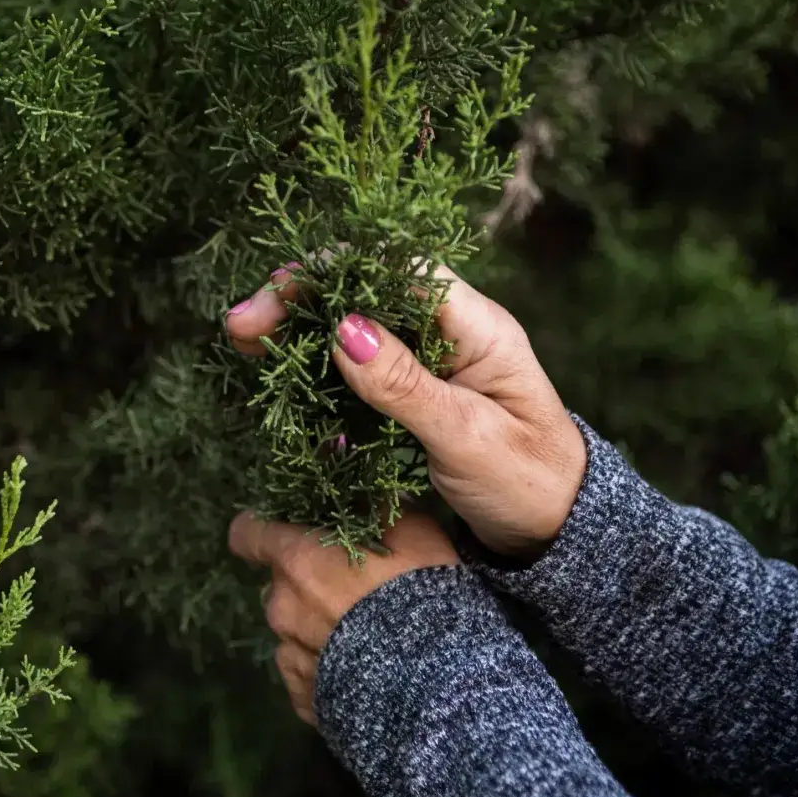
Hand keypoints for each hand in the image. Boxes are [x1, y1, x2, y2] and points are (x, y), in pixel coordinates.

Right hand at [226, 261, 586, 558]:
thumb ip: (405, 385)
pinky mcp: (413, 391)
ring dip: (298, 333)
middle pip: (363, 289)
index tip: (274, 299)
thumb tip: (344, 328)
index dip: (329, 272)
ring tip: (244, 347)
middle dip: (298, 301)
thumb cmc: (528, 482)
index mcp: (475, 325)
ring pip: (352, 325)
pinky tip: (282, 385)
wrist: (558, 530)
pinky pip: (356, 367)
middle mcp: (449, 330)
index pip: (393, 266)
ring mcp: (430, 360)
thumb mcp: (466, 437)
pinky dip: (315, 370)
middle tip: (238, 329)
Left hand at [228, 509, 458, 725]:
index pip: (247, 534)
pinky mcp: (303, 698)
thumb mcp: (414, 534)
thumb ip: (378, 509)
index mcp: (297, 560)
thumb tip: (365, 495)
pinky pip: (307, 674)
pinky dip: (327, 670)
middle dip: (307, 582)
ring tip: (366, 640)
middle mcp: (281, 607)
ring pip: (293, 630)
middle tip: (354, 591)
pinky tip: (363, 673)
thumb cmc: (420, 596)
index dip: (260, 530)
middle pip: (280, 585)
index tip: (281, 531)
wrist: (433, 686)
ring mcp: (289, 656)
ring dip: (318, 628)